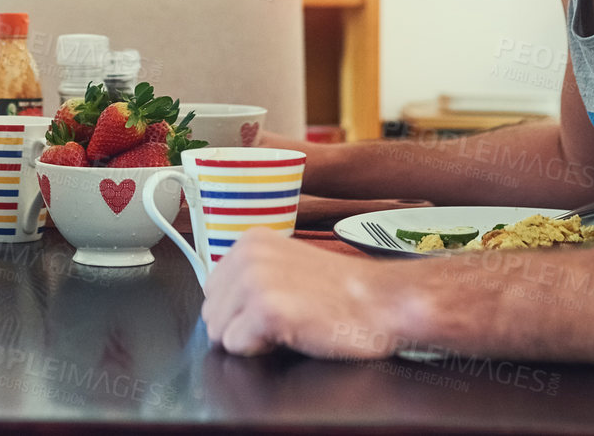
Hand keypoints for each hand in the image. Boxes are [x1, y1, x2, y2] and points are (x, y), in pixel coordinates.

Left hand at [202, 230, 411, 358]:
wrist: (381, 301)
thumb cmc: (341, 293)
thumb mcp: (286, 267)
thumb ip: (251, 276)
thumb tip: (220, 303)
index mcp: (250, 242)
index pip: (212, 292)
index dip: (239, 311)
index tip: (272, 309)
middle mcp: (247, 256)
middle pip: (211, 314)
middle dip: (240, 327)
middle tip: (283, 321)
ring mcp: (255, 281)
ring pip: (219, 333)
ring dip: (250, 340)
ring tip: (288, 326)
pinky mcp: (266, 310)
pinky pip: (236, 347)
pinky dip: (260, 351)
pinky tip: (291, 334)